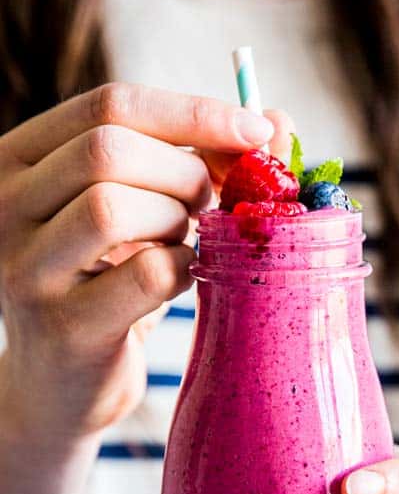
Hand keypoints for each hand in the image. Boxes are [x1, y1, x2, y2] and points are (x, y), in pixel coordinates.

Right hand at [0, 82, 291, 440]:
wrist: (61, 388)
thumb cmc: (109, 285)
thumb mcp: (138, 211)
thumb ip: (194, 160)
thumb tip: (276, 118)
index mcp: (18, 160)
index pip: (108, 105)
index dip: (192, 112)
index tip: (256, 131)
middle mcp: (5, 207)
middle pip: (107, 150)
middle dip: (185, 173)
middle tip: (208, 206)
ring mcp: (26, 269)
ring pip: (113, 206)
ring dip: (177, 222)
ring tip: (183, 242)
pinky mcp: (64, 326)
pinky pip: (146, 273)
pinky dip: (183, 269)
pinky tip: (179, 280)